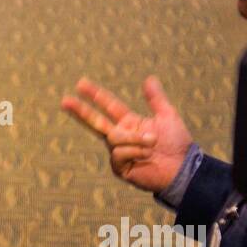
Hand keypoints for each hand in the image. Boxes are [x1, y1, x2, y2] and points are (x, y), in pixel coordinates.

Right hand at [61, 76, 192, 194]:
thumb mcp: (167, 116)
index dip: (95, 95)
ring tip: (153, 142)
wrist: (183, 168)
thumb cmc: (177, 144)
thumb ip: (156, 99)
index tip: (80, 83)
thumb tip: (149, 78)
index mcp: (129, 122)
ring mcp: (118, 153)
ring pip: (114, 137)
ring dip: (135, 138)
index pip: (108, 106)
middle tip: (64, 100)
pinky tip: (147, 156)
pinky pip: (118, 153)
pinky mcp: (119, 168)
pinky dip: (135, 151)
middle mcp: (120, 136)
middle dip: (80, 111)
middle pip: (95, 121)